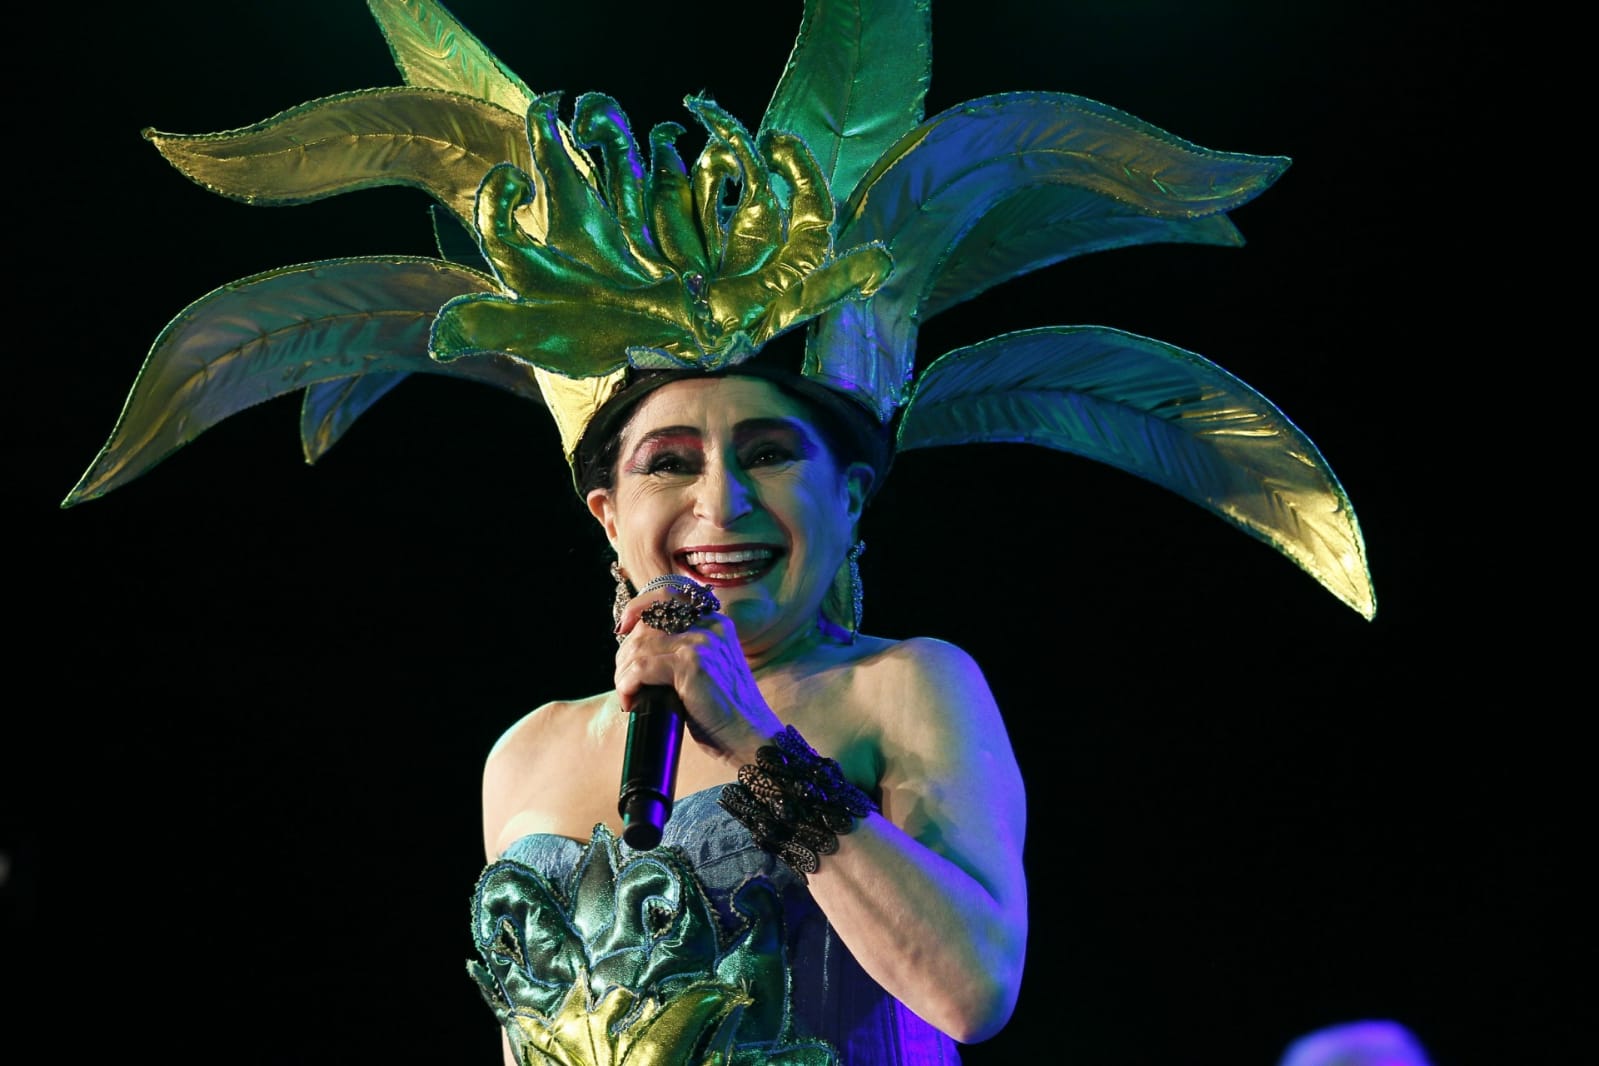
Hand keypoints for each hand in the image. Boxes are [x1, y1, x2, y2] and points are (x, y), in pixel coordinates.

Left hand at [614, 581, 782, 767]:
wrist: (752, 737)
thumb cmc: (727, 714)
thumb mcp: (710, 672)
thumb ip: (686, 653)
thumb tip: (640, 652)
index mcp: (716, 624)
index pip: (667, 595)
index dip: (638, 607)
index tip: (622, 629)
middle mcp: (710, 626)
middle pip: (647, 621)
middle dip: (626, 651)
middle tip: (625, 680)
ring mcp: (701, 643)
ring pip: (639, 646)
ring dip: (623, 673)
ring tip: (629, 696)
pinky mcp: (691, 664)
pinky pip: (641, 668)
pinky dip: (628, 686)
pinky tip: (631, 703)